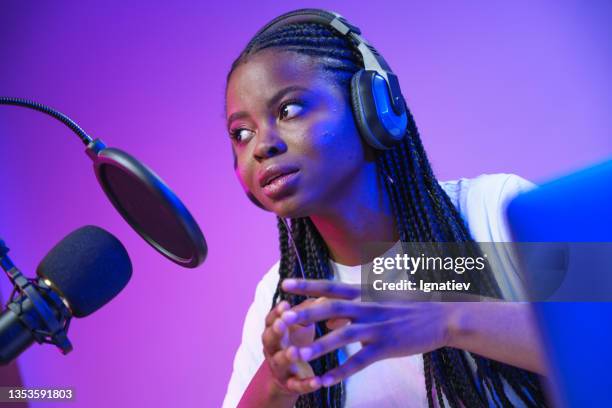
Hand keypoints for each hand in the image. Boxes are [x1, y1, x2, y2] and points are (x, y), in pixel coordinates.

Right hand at [262, 300, 321, 395]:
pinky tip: (318, 382)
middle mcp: (272, 349)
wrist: (289, 375)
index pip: (271, 319)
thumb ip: (310, 309)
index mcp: (273, 331)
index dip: (277, 312)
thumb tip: (327, 294)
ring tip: (294, 352)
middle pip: (270, 339)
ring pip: (279, 362)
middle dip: (276, 331)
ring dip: (286, 356)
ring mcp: (279, 367)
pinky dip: (306, 384)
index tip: (285, 304)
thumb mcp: (301, 323)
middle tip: (282, 323)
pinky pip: (296, 385)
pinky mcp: (290, 385)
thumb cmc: (296, 340)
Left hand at [280, 279, 453, 387]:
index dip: (307, 285)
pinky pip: (359, 362)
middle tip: (283, 319)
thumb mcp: (379, 302)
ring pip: (342, 337)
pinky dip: (340, 371)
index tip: (285, 283)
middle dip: (306, 314)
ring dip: (318, 347)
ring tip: (297, 355)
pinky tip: (324, 380)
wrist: (443, 317)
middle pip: (331, 309)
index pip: (331, 287)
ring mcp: (377, 328)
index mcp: (365, 295)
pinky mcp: (386, 348)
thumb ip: (351, 310)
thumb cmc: (409, 308)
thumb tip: (328, 320)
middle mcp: (368, 308)